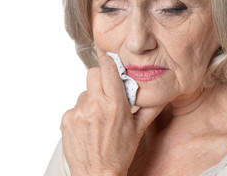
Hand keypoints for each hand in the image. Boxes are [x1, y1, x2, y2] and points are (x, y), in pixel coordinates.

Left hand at [60, 55, 163, 175]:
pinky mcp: (67, 119)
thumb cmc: (119, 154)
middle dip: (100, 78)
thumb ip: (149, 108)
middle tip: (105, 92)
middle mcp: (95, 106)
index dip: (108, 62)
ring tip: (98, 117)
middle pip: (92, 73)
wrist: (97, 174)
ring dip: (91, 99)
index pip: (108, 68)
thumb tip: (159, 93)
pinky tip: (88, 126)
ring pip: (84, 92)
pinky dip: (81, 112)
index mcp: (115, 105)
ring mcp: (79, 112)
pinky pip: (75, 106)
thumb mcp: (138, 130)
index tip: (109, 62)